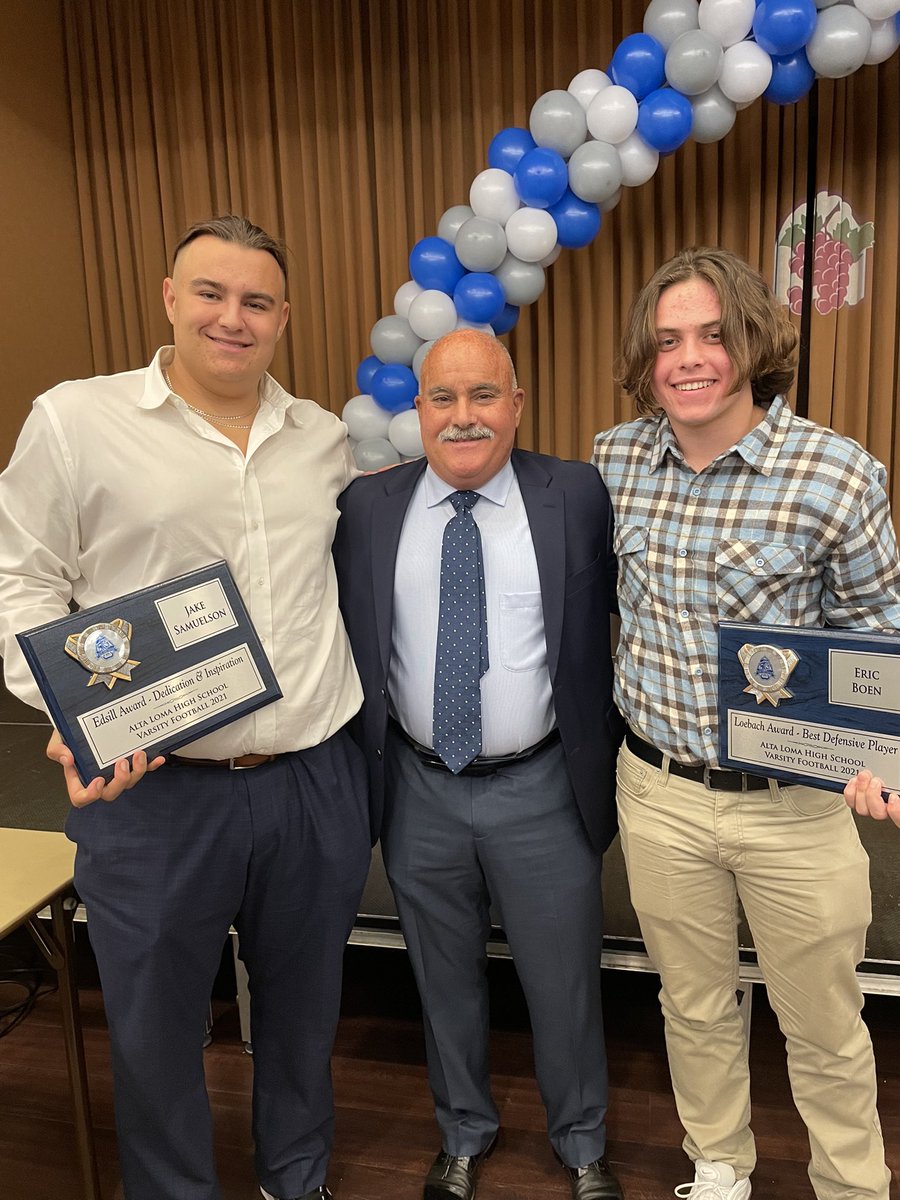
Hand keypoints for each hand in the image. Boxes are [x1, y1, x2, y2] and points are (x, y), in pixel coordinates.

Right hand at [46, 729, 164, 807]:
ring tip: (138, 753)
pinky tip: (158, 757)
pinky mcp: (131, 763)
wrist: (85, 720)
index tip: (97, 780)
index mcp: (80, 778)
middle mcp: (100, 778)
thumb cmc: (70, 733)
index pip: (81, 798)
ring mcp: (116, 772)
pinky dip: (151, 765)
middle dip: (119, 781)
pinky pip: (144, 769)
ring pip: (129, 782)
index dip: (90, 795)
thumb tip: (68, 759)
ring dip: (137, 771)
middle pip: (111, 793)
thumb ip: (57, 750)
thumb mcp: (58, 739)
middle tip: (121, 763)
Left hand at [844, 769, 899, 826]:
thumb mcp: (899, 784)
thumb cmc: (894, 785)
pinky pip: (852, 802)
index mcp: (896, 806)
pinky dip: (851, 791)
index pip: (899, 820)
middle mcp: (887, 809)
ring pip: (863, 810)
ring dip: (861, 791)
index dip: (895, 812)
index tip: (893, 797)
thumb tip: (896, 794)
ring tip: (864, 776)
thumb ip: (897, 788)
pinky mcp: (860, 798)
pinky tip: (855, 781)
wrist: (894, 773)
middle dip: (873, 796)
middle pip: (878, 813)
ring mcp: (873, 806)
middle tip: (876, 781)